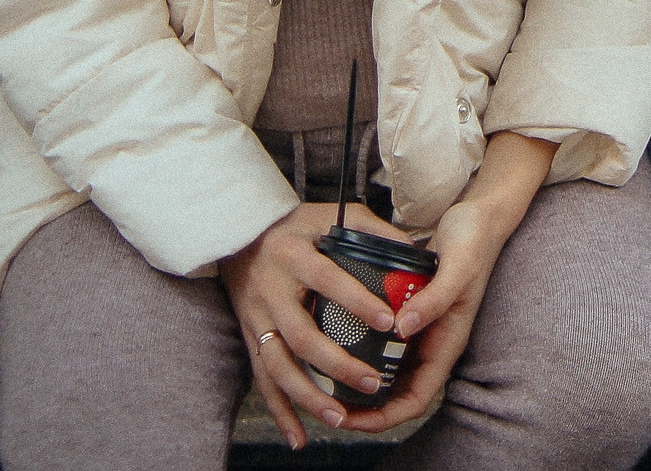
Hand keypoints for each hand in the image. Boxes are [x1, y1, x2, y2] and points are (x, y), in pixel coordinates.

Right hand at [222, 200, 407, 443]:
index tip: (388, 321)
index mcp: (294, 256)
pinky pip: (263, 379)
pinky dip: (280, 410)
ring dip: (308, 397)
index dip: (357, 301)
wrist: (237, 233)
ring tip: (339, 418)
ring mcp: (256, 317)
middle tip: (372, 382)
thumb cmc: (296, 225)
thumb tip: (413, 251)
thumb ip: (370, 229)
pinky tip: (298, 436)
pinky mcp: (249, 337)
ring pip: (279, 366)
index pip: (327, 281)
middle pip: (301, 335)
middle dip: (337, 364)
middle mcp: (271, 290)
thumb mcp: (331, 214)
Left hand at [223, 132, 557, 443]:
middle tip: (327, 408)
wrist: (477, 218)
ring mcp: (419, 329)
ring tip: (324, 382)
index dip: (384, 417)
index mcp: (447, 343)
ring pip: (386, 369)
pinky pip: (381, 341)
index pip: (416, 398)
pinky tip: (335, 339)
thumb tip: (403, 330)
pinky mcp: (407, 312)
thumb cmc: (473, 242)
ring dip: (359, 380)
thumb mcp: (457, 268)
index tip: (351, 419)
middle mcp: (431, 342)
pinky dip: (361, 347)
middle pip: (396, 392)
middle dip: (364, 407)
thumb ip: (433, 299)